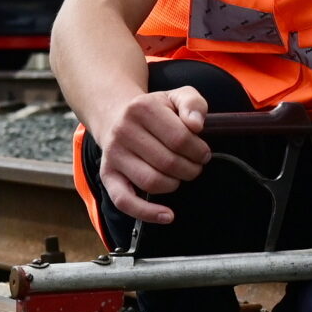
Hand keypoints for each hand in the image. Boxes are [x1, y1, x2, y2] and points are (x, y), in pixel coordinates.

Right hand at [92, 86, 211, 223]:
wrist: (115, 114)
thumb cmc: (152, 110)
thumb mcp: (175, 97)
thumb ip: (193, 104)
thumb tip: (196, 125)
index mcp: (142, 108)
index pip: (180, 138)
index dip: (199, 150)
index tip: (203, 153)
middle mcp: (123, 131)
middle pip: (168, 162)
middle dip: (191, 169)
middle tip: (196, 166)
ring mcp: (113, 155)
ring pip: (152, 181)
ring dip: (175, 184)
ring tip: (181, 176)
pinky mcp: (107, 175)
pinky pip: (125, 201)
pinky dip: (147, 213)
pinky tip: (167, 215)